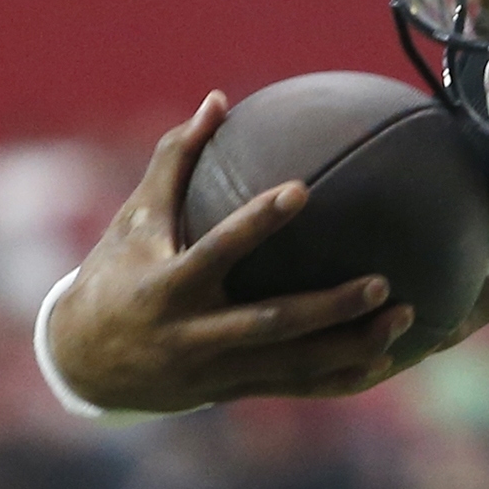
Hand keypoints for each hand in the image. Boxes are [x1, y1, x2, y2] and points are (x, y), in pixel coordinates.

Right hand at [44, 92, 418, 410]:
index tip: (301, 189)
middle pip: (272, 324)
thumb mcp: (134, 219)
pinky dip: (340, 378)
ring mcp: (217, 371)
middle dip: (329, 308)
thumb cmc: (115, 273)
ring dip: (351, 346)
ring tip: (403, 316)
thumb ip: (175, 160)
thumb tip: (218, 98)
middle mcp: (194, 334)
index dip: (256, 222)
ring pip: (294, 366)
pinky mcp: (233, 391)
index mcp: (168, 286)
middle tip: (383, 282)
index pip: (217, 251)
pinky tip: (386, 358)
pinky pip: (295, 387)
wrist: (85, 362)